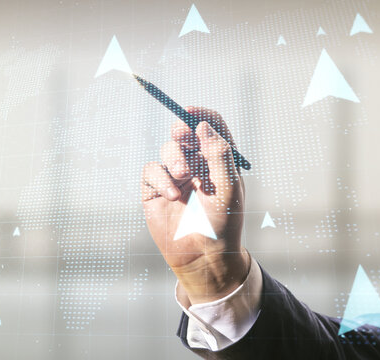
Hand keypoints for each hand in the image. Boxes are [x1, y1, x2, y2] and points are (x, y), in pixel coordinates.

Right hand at [141, 107, 250, 304]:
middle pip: (185, 133)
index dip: (200, 115)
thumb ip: (219, 155)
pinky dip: (161, 179)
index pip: (210, 127)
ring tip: (182, 176)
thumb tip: (203, 125)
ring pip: (168, 151)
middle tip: (181, 134)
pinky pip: (152, 170)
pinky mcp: (156, 189)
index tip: (191, 112)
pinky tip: (173, 196)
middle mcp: (196, 164)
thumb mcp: (228, 188)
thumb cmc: (223, 224)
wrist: (203, 257)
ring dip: (174, 159)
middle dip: (181, 130)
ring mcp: (175, 176)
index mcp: (217, 160)